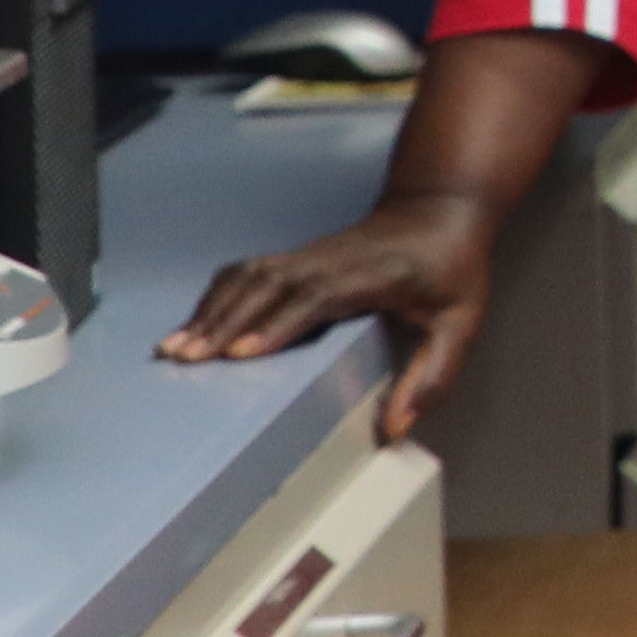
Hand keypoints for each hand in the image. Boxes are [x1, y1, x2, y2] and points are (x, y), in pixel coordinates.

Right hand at [157, 195, 500, 445]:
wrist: (440, 208)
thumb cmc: (452, 269)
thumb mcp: (462, 322)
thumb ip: (434, 375)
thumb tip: (395, 428)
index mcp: (378, 275)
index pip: (319, 297)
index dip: (277, 324)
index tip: (240, 354)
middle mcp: (334, 261)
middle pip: (271, 287)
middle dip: (225, 324)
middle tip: (185, 361)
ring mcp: (311, 254)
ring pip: (251, 277)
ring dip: (211, 310)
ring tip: (174, 350)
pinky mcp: (297, 257)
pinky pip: (247, 272)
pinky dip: (216, 297)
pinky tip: (193, 325)